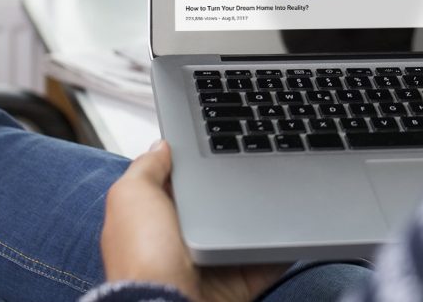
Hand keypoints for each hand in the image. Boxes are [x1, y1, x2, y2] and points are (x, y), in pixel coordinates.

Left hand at [101, 141, 288, 301]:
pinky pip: (270, 259)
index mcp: (156, 218)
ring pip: (247, 230)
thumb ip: (146, 168)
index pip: (183, 183)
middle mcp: (184, 240)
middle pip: (219, 204)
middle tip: (257, 166)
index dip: (199, 163)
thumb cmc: (142, 258)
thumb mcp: (131, 196)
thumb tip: (162, 146)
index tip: (222, 143)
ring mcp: (214, 261)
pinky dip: (284, 247)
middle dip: (237, 188)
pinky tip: (291, 225)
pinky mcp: (240, 280)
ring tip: (281, 190)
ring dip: (264, 215)